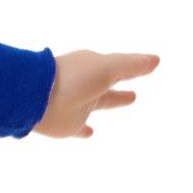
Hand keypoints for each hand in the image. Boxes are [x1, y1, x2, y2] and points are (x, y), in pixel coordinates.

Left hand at [34, 50, 159, 137]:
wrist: (37, 98)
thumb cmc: (74, 78)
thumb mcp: (108, 68)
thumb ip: (131, 65)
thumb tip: (156, 59)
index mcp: (94, 67)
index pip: (118, 68)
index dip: (133, 68)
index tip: (149, 66)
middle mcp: (85, 85)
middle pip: (108, 87)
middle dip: (120, 88)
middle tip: (135, 92)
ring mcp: (76, 104)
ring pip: (98, 103)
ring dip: (109, 101)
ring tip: (128, 99)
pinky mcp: (67, 124)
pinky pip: (78, 128)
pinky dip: (84, 130)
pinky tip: (91, 133)